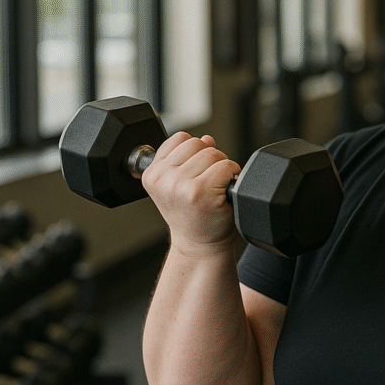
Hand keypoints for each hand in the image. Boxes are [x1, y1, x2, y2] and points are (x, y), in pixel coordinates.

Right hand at [140, 132, 241, 256]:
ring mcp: (180, 185)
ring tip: (216, 187)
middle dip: (211, 158)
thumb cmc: (193, 217)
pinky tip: (224, 191)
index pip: (180, 138)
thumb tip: (207, 139)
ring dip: (223, 167)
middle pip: (198, 143)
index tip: (197, 171)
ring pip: (214, 153)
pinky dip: (233, 175)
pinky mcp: (200, 191)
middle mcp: (162, 178)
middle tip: (210, 181)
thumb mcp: (181, 184)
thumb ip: (190, 159)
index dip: (195, 151)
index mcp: (152, 173)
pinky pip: (226, 166)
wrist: (199, 246)